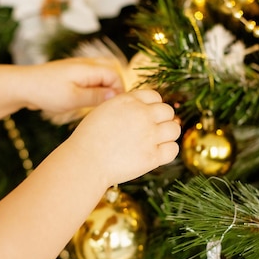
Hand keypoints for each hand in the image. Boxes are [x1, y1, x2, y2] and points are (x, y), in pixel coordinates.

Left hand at [17, 57, 124, 114]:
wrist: (21, 86)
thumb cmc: (46, 92)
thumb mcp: (73, 98)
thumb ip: (96, 96)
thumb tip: (116, 95)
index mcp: (88, 68)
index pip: (115, 75)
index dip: (119, 91)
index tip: (114, 107)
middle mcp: (85, 64)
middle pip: (110, 72)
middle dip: (112, 89)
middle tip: (107, 107)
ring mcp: (77, 67)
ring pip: (100, 76)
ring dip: (102, 89)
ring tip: (96, 105)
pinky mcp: (71, 74)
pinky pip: (89, 79)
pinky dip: (92, 89)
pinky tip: (84, 102)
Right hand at [65, 89, 180, 186]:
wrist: (84, 161)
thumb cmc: (89, 138)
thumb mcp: (104, 111)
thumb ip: (125, 107)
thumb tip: (146, 109)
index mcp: (128, 100)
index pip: (154, 96)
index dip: (153, 107)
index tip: (148, 117)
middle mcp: (142, 114)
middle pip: (168, 111)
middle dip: (162, 120)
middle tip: (153, 131)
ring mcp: (149, 135)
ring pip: (174, 129)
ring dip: (168, 135)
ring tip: (157, 142)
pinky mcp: (152, 156)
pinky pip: (173, 150)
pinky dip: (168, 151)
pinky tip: (158, 154)